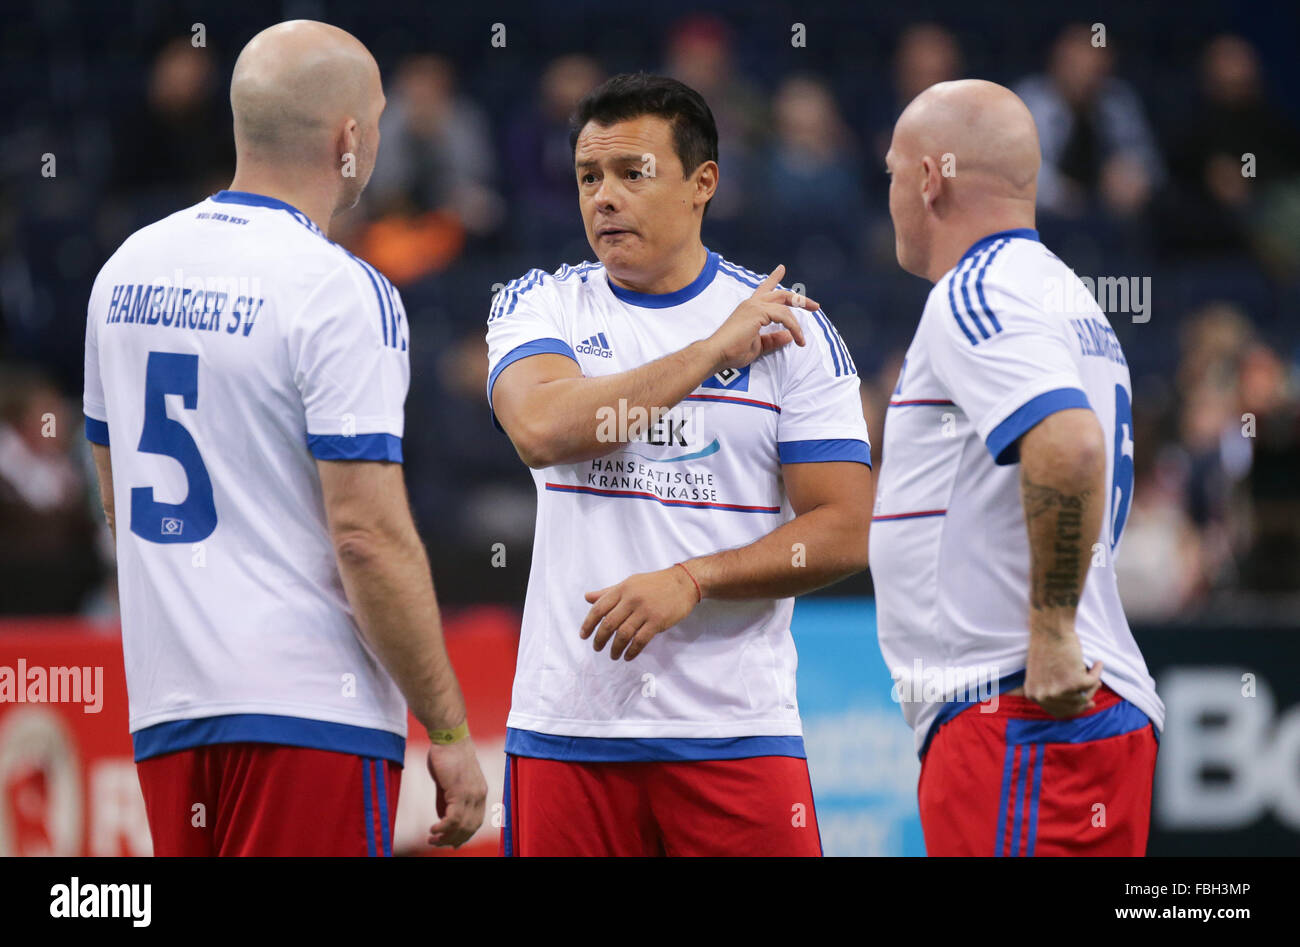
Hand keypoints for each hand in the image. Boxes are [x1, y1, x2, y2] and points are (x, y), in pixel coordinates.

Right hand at [425, 736, 486, 847]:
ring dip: (445, 837)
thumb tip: (443, 818)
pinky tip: (433, 830)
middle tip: (437, 844)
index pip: (476, 821)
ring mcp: (471, 794)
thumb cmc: (447, 755)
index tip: (451, 843)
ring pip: (461, 826)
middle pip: (470, 827)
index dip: (464, 835)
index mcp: (480, 792)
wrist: (449, 736)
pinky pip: (453, 819)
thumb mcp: (449, 782)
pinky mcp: (459, 792)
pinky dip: (443, 828)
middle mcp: (479, 795)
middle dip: (454, 839)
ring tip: (431, 840)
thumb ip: (448, 800)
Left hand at [580, 565, 700, 659]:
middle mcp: (631, 599)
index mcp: (622, 589)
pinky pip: (640, 640)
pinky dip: (632, 651)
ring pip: (623, 634)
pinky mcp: (657, 621)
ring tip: (613, 656)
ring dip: (615, 648)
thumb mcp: (630, 583)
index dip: (589, 623)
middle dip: (600, 639)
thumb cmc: (655, 583)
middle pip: (609, 623)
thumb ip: (608, 592)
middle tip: (597, 648)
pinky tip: (628, 656)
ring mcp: (645, 610)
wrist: (684, 582)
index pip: (599, 608)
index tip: (583, 636)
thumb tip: (587, 597)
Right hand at [706, 264, 813, 371]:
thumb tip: (789, 336)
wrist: (716, 354)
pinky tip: (797, 339)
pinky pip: (784, 316)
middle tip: (815, 306)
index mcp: (750, 309)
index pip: (764, 289)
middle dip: (799, 299)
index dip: (773, 278)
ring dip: (797, 322)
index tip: (781, 268)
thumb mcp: (758, 346)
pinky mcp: (757, 312)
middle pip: (780, 294)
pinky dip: (794, 327)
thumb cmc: (732, 352)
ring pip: (785, 305)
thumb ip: (773, 339)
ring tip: (803, 339)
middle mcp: (752, 303)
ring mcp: (754, 306)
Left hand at [1023, 628, 1103, 718]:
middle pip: (1072, 707)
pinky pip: (1093, 682)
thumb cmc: (1046, 646)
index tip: (1084, 704)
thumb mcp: (1040, 673)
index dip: (1072, 709)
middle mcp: (1044, 696)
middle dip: (1085, 701)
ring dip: (1092, 684)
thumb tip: (1081, 702)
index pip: (1057, 711)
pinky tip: (1097, 663)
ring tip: (1093, 671)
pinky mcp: (1075, 683)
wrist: (1049, 629)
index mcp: (1033, 694)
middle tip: (1093, 697)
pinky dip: (1097, 672)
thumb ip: (1051, 689)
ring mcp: (1059, 692)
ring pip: (1084, 696)